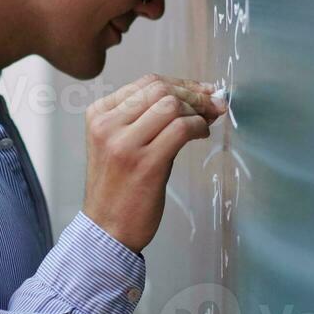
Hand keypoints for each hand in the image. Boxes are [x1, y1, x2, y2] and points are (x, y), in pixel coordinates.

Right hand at [82, 74, 226, 252]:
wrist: (106, 230)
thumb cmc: (119, 189)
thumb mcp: (119, 144)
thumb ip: (145, 119)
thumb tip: (193, 98)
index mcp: (99, 115)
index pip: (146, 83)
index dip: (182, 84)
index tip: (203, 92)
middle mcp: (108, 125)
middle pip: (161, 89)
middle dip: (194, 94)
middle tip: (213, 106)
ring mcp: (125, 144)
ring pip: (171, 105)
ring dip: (197, 111)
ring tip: (206, 124)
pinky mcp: (146, 164)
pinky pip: (181, 129)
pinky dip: (198, 127)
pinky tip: (201, 136)